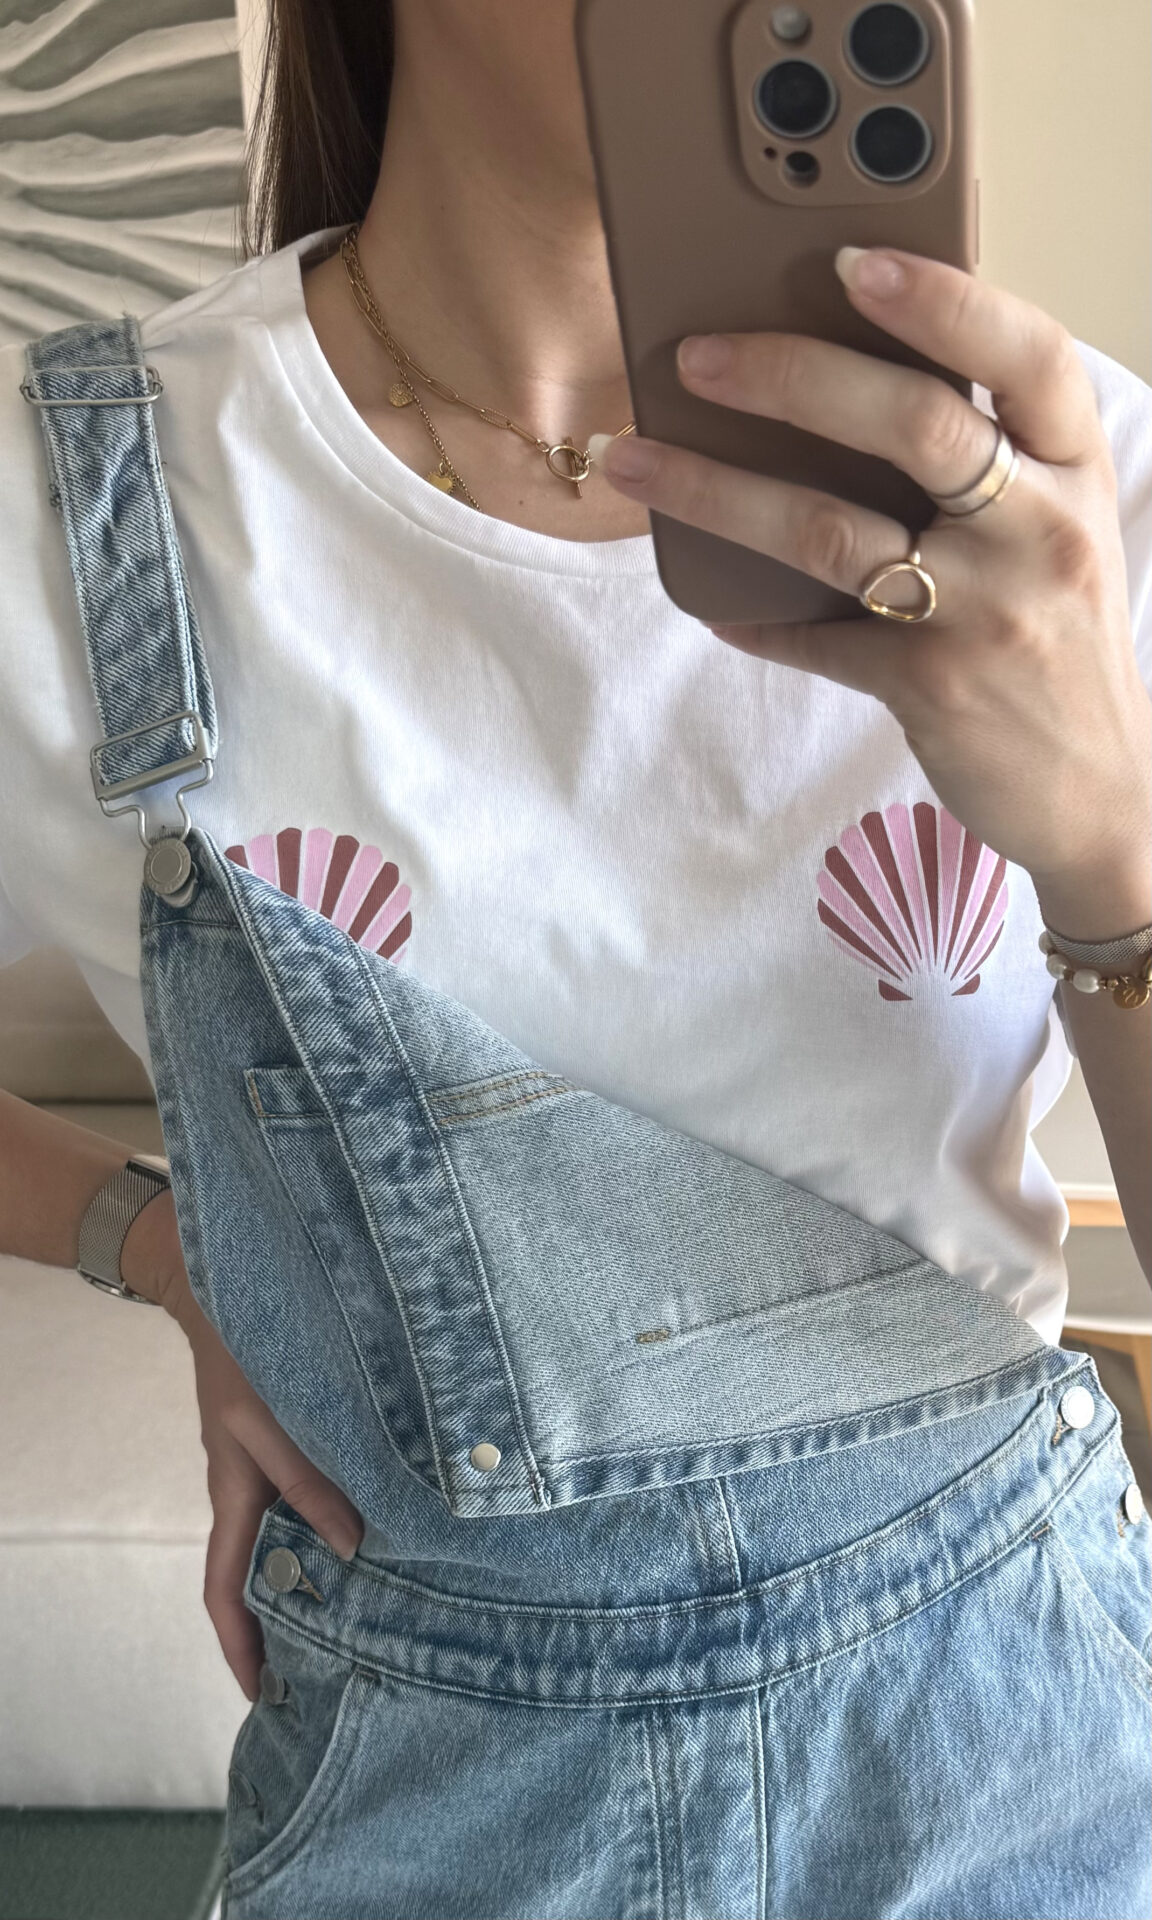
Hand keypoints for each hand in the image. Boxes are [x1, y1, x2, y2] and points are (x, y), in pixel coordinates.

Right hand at [121, 1192, 365, 1701]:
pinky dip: (345, 1522)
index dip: (239, 1648)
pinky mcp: (299, 1441)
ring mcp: (274, 1467)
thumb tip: (355, 1547)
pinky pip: (319, 1497)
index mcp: (233, 1497)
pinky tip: (390, 1527)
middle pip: (266, 1575)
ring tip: (380, 1609)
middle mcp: (252, 1493)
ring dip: (328, 1573)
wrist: (230, 1289)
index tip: (261, 1697)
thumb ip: (311, 1480)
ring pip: (298, 1537)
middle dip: (293, 1624)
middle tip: (342, 1668)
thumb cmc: (246, 1354)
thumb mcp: (272, 1420)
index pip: (224, 1591)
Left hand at [600, 247, 1151, 907]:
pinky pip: (818, 638)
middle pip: (914, 424)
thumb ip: (990, 456)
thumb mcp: (1057, 528)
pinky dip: (756, 619)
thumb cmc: (1059, 634)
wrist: (1100, 789)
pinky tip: (711, 599)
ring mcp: (988, 611)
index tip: (851, 259)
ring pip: (834, 530)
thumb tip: (838, 376)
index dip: (943, 299)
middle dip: (791, 376)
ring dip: (719, 491)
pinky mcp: (934, 686)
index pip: (1028, 353)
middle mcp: (1042, 529)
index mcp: (1075, 467)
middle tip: (695, 355)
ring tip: (638, 461)